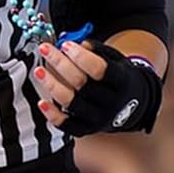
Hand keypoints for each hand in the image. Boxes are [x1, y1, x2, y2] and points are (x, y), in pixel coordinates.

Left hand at [33, 39, 161, 134]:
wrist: (134, 107)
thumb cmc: (120, 79)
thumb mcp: (117, 60)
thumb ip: (99, 51)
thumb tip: (81, 44)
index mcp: (121, 82)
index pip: (100, 70)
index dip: (81, 57)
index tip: (65, 45)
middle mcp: (111, 102)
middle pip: (82, 84)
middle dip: (60, 64)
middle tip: (45, 50)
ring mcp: (99, 117)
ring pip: (72, 103)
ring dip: (52, 86)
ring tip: (39, 71)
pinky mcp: (88, 129)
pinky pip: (68, 126)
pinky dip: (53, 115)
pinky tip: (42, 102)